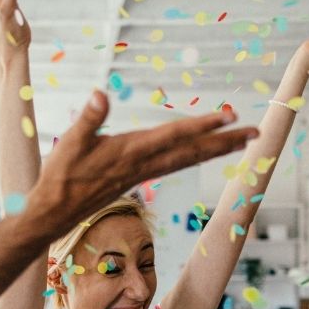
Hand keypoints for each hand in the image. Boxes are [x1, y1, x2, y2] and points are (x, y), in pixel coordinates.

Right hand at [27, 91, 257, 222]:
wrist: (53, 213)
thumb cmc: (59, 177)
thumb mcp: (70, 142)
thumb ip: (88, 118)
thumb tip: (100, 95)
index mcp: (130, 151)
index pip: (173, 135)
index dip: (202, 125)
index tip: (228, 116)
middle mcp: (143, 164)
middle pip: (192, 151)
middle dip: (224, 141)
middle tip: (255, 132)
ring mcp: (142, 173)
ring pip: (187, 159)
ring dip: (216, 149)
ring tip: (242, 141)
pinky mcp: (137, 178)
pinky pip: (175, 165)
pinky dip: (195, 156)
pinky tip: (205, 153)